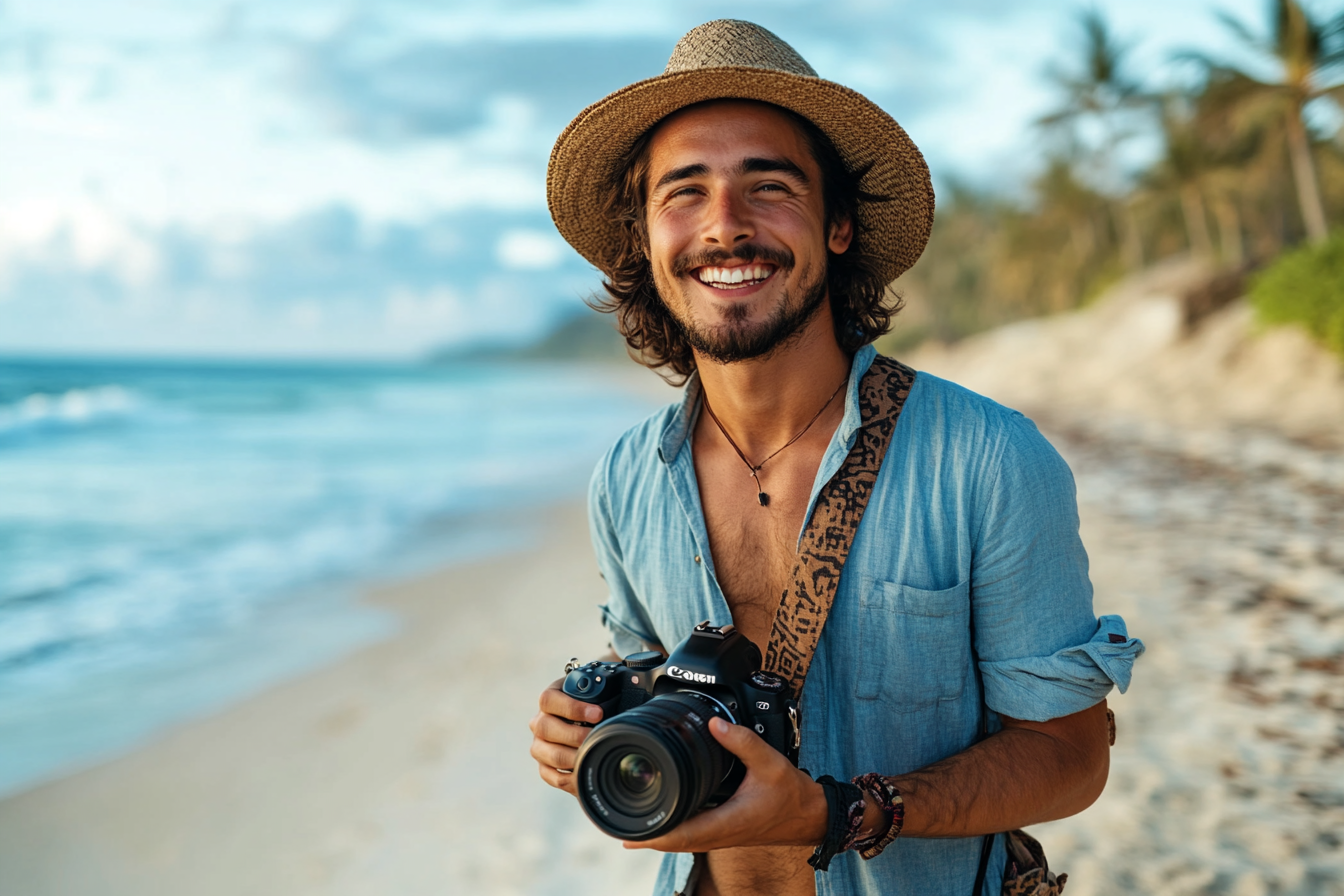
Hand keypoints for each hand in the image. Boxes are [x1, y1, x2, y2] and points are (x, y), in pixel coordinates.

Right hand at [529, 677, 602, 795]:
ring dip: (574, 757)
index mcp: (550, 699)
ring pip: (550, 754)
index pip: (548, 700)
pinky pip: (550, 775)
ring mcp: (539, 745)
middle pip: (545, 728)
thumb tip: (633, 685)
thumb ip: (605, 690)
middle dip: (575, 734)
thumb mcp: (596, 692)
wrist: (586, 722)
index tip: (598, 713)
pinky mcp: (544, 765)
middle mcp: (540, 721)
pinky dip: (569, 778)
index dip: (572, 707)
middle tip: (597, 736)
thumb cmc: (594, 705)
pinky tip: (585, 772)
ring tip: (594, 755)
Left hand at [623, 717, 828, 852]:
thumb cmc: (792, 794)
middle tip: (616, 826)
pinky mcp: (724, 831)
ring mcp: (721, 836)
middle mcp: (720, 834)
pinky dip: (673, 831)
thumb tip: (715, 721)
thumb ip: (742, 740)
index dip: (653, 834)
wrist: (810, 815)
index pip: (681, 834)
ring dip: (657, 835)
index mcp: (726, 822)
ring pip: (681, 841)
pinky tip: (662, 821)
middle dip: (645, 836)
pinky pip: (691, 836)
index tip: (629, 832)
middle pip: (673, 842)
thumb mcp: (769, 762)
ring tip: (629, 825)